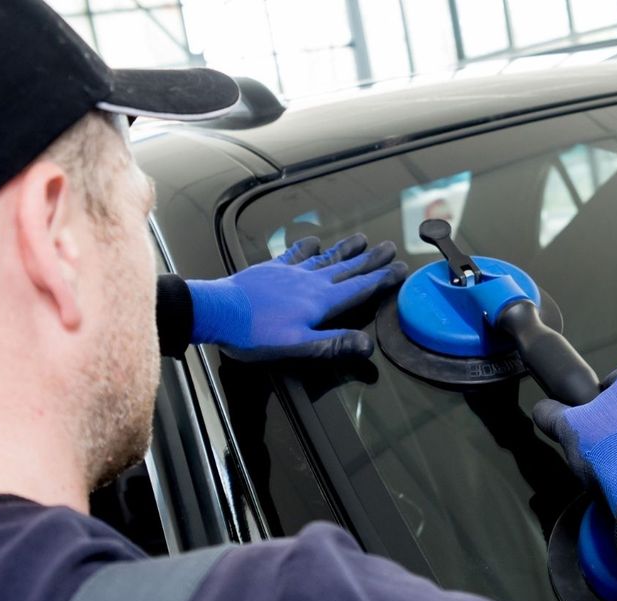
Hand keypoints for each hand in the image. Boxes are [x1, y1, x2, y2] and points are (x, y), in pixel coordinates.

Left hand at [187, 234, 407, 360]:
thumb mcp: (298, 346)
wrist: (216, 311)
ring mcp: (291, 273)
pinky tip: (314, 241)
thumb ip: (334, 344)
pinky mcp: (271, 269)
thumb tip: (368, 346)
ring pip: (326, 258)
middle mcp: (311, 282)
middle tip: (390, 247)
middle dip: (371, 259)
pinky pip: (294, 254)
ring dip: (346, 249)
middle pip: (348, 268)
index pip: (360, 288)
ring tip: (362, 239)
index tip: (401, 269)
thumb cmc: (254, 334)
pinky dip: (307, 247)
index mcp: (321, 302)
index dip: (382, 279)